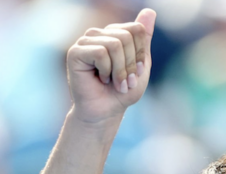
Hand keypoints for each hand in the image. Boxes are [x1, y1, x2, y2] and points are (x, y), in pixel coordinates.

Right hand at [66, 8, 156, 123]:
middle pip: (126, 36)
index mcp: (114, 34)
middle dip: (130, 64)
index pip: (137, 29)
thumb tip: (150, 11)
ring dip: (120, 70)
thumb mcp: (140, 64)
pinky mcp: (75, 52)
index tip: (136, 72)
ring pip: (115, 44)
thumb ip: (144, 39)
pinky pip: (101, 53)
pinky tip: (101, 80)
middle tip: (125, 81)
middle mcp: (99, 34)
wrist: (106, 112)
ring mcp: (85, 41)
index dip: (140, 54)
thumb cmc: (122, 92)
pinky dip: (107, 71)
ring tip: (114, 83)